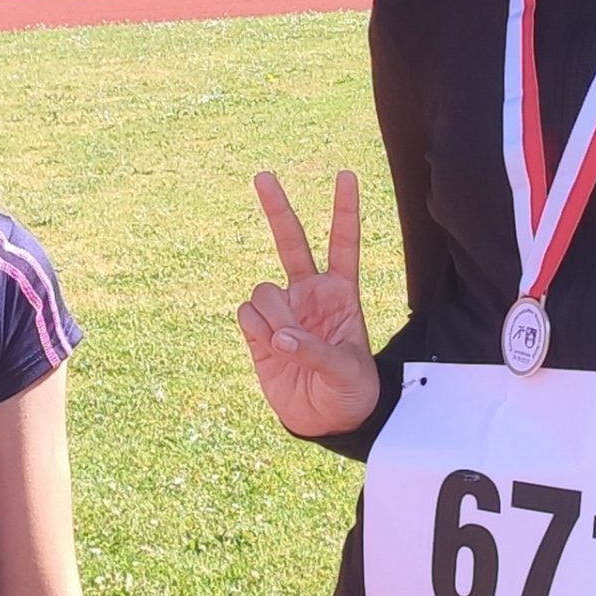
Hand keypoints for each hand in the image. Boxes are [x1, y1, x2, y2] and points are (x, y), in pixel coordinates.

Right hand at [237, 170, 378, 437]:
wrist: (324, 420)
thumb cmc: (350, 392)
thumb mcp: (346, 372)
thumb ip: (315, 351)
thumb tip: (280, 337)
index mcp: (341, 293)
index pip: (343, 243)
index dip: (344, 209)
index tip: (345, 174)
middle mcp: (309, 293)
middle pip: (291, 241)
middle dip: (277, 208)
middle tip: (263, 175)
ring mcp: (282, 310)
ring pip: (263, 290)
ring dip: (273, 318)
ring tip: (287, 346)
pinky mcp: (258, 331)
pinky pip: (246, 314)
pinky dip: (256, 331)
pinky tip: (269, 348)